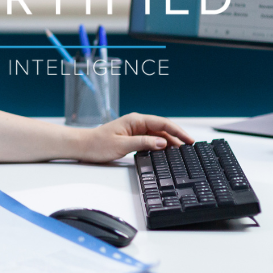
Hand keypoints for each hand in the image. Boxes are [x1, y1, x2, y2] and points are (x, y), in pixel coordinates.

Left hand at [73, 113, 194, 162]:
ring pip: (158, 135)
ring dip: (170, 142)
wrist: (83, 146)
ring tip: (182, 152)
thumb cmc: (98, 144)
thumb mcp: (122, 145)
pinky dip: (160, 146)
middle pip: (163, 129)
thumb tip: (162, 142)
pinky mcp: (133, 138)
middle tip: (190, 148)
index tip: (189, 139)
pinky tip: (166, 153)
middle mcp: (137, 123)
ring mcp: (136, 130)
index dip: (178, 131)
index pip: (163, 123)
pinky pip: (151, 140)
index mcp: (136, 120)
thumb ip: (143, 143)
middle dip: (177, 137)